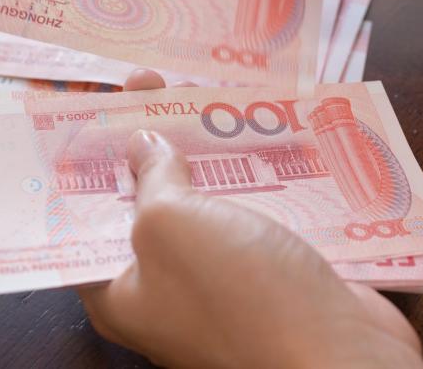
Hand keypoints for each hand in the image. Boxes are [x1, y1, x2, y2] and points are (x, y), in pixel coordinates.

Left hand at [77, 69, 422, 367]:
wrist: (339, 352)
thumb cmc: (239, 295)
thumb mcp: (171, 225)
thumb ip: (151, 179)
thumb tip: (143, 146)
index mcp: (119, 292)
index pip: (82, 219)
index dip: (83, 161)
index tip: (90, 109)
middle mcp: (164, 290)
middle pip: (144, 203)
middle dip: (147, 141)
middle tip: (151, 81)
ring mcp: (221, 281)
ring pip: (202, 202)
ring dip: (203, 151)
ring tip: (201, 90)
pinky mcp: (268, 271)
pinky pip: (249, 212)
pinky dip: (249, 174)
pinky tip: (252, 130)